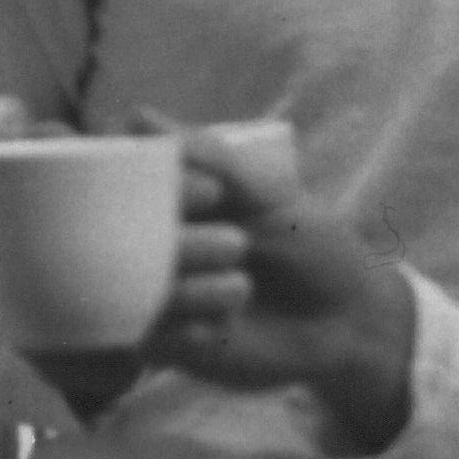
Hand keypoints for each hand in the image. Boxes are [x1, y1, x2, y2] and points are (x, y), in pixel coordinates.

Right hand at [144, 138, 421, 452]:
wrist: (340, 323)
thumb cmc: (309, 243)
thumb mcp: (269, 192)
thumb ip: (209, 157)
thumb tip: (136, 117)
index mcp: (168, 196)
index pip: (120, 175)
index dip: (153, 181)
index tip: (212, 193)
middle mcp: (148, 240)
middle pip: (118, 230)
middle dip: (178, 238)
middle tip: (238, 244)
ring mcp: (149, 291)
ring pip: (129, 282)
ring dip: (186, 285)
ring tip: (243, 285)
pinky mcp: (157, 341)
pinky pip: (143, 330)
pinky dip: (186, 324)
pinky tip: (225, 328)